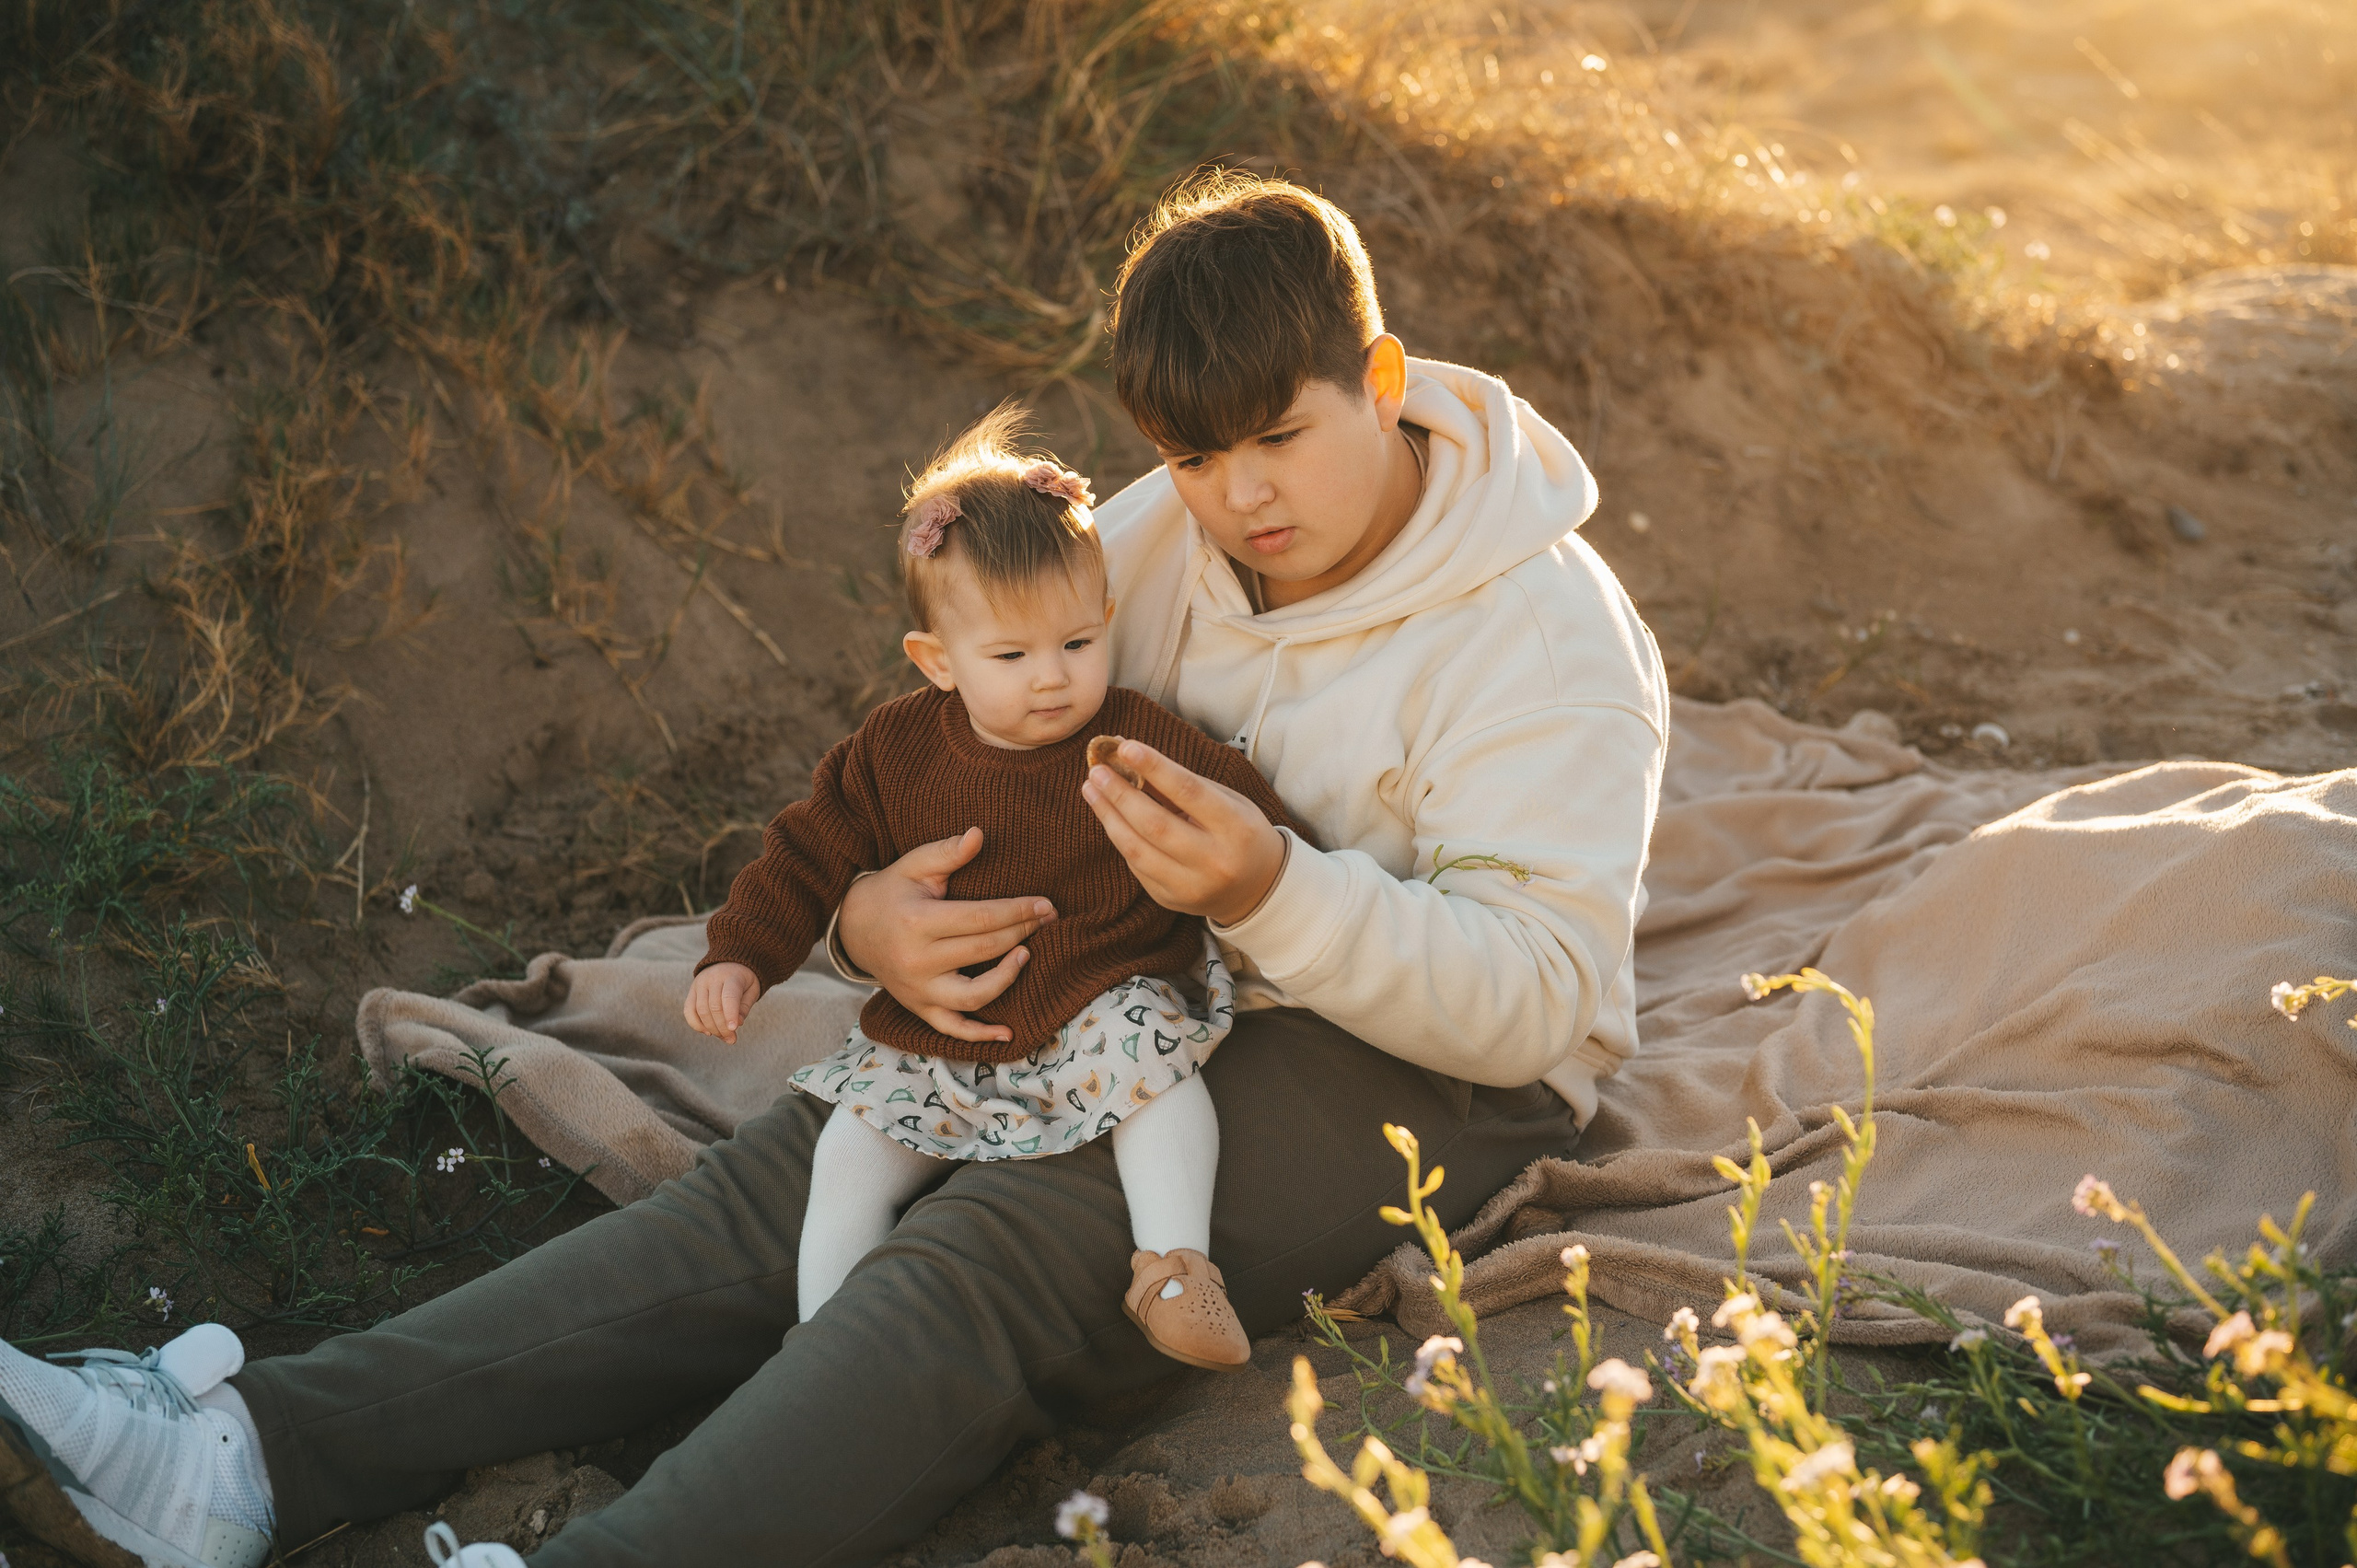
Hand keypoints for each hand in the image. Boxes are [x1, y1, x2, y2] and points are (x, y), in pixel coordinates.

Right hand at [684, 962, 762, 1044]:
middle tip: (731, 1039)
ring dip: (711, 1028)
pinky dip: (696, 1025)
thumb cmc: (744, 980)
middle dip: (722, 1027)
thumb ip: (745, 1007)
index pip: (728, 997)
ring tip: (723, 1037)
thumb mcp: (752, 989)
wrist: (728, 962)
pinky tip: (708, 1032)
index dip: (730, 1015)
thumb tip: (737, 1024)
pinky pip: (688, 1010)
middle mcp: (712, 978)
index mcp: (731, 976)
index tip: (733, 1029)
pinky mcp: (691, 991)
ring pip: (701, 1010)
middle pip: (714, 1007)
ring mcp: (699, 984)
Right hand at [837, 827, 1057, 1044]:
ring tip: (1026, 955)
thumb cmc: (892, 891)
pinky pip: (952, 1029)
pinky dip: (980, 1035)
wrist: (854, 928)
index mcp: (918, 922)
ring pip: (973, 997)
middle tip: (1047, 920)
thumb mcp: (913, 865)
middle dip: (1021, 933)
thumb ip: (946, 852)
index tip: (1045, 904)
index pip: (981, 919)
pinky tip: (1009, 1033)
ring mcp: (918, 990)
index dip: (1018, 911)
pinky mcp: (919, 1007)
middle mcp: (918, 961)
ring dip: (1007, 979)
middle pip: (983, 950)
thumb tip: (979, 834)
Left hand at [1083, 740, 1284, 926]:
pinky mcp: (1171, 900)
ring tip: (1091, 789)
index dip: (1154, 767)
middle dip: (1120, 794)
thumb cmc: (1240, 833)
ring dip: (1109, 816)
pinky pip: (1136, 866)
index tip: (1125, 748)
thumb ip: (1182, 783)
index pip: (1188, 792)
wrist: (1258, 889)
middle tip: (1097, 770)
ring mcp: (1191, 886)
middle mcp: (1214, 861)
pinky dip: (1120, 838)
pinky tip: (1110, 817)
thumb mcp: (1226, 801)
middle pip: (1155, 824)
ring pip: (1137, 849)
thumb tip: (1131, 755)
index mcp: (1236, 828)